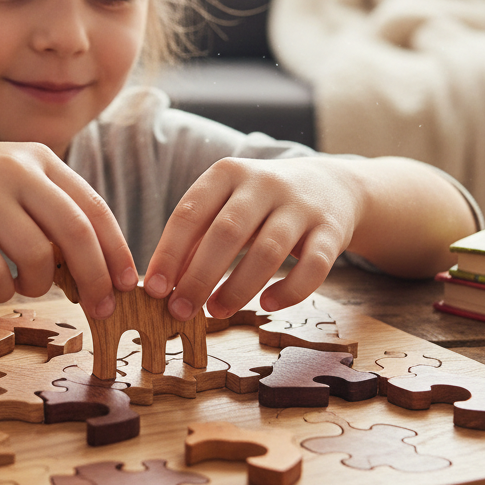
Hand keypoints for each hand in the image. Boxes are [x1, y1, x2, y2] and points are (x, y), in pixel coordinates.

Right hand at [0, 139, 136, 316]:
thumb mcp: (11, 177)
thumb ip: (51, 209)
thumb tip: (96, 268)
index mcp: (39, 158)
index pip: (95, 208)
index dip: (117, 251)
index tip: (128, 286)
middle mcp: (15, 171)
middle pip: (76, 233)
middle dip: (96, 278)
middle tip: (100, 308)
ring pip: (38, 257)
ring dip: (41, 285)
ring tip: (27, 284)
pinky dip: (3, 291)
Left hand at [142, 156, 361, 319]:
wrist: (331, 185)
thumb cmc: (260, 203)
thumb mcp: (225, 205)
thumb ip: (195, 238)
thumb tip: (163, 284)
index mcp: (227, 173)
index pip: (189, 213)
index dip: (169, 253)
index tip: (154, 289)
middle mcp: (263, 183)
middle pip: (226, 232)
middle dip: (199, 277)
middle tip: (181, 310)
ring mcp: (300, 205)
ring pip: (268, 251)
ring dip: (237, 288)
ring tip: (216, 311)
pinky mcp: (331, 230)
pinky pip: (312, 267)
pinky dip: (288, 291)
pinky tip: (266, 305)